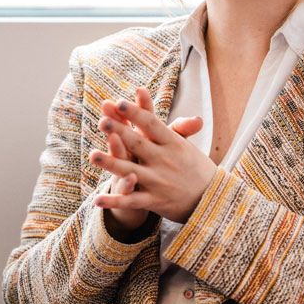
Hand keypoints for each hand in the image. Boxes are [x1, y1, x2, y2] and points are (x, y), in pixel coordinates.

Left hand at [90, 91, 216, 222]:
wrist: (211, 199)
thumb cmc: (195, 167)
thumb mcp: (187, 146)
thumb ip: (181, 129)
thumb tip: (192, 115)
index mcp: (172, 143)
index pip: (151, 124)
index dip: (136, 113)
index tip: (120, 102)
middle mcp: (164, 160)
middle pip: (138, 144)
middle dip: (119, 132)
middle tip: (102, 120)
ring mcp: (158, 181)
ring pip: (130, 171)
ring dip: (111, 163)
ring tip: (92, 155)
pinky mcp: (154, 200)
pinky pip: (131, 201)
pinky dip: (115, 201)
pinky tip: (97, 200)